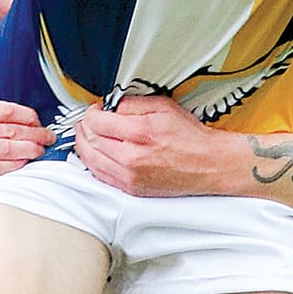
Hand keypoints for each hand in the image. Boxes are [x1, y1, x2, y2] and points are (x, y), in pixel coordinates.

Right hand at [0, 83, 51, 217]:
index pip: (3, 109)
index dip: (27, 116)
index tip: (39, 121)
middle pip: (8, 129)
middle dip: (34, 133)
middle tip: (48, 136)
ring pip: (6, 148)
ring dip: (30, 149)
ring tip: (41, 149)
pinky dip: (16, 164)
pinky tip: (25, 162)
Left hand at [74, 94, 234, 196]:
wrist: (208, 165)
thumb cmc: (191, 138)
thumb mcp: (163, 107)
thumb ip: (133, 104)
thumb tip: (111, 106)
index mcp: (140, 133)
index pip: (97, 122)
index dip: (91, 113)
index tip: (96, 110)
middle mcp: (132, 158)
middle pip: (89, 141)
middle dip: (84, 127)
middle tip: (88, 121)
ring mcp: (130, 177)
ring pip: (90, 161)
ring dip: (84, 146)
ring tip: (88, 136)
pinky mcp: (132, 189)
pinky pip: (101, 176)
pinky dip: (93, 163)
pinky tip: (96, 154)